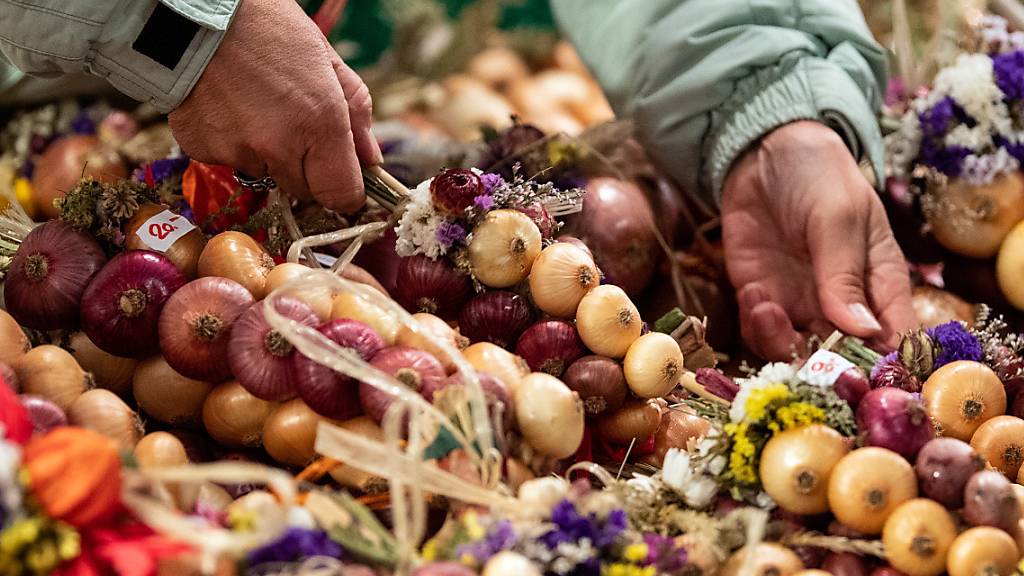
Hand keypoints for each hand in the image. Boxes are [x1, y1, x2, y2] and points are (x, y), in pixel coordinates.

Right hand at [168, 0, 379, 211]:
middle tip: (295, 125)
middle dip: (307, 168)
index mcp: (320, 122)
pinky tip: (229, 106)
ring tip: (256, 105)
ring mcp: (237, 151)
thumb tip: (370, 161)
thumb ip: (356, 115)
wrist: (193, 13)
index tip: (343, 180)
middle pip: (304, 191)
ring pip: (265, 174)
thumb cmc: (268, 28)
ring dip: (266, 153)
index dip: (345, 191)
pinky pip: (228, 161)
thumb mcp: (327, 60)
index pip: (341, 194)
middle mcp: (279, 146)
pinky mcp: (201, 150)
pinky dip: (232, 142)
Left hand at [721, 121, 914, 359]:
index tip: (862, 372)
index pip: (892, 338)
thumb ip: (845, 275)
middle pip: (841, 358)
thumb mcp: (839, 218)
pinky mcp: (760, 297)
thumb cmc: (820, 176)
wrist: (764, 152)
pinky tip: (752, 293)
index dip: (881, 364)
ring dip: (780, 344)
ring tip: (766, 307)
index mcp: (880, 284)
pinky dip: (754, 324)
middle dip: (822, 366)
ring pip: (795, 353)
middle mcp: (842, 303)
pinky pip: (759, 331)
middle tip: (801, 349)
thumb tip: (861, 331)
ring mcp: (799, 303)